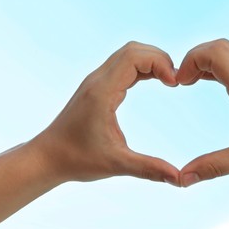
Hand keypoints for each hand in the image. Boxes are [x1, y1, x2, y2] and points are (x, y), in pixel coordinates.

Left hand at [31, 41, 179, 184]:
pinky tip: (154, 81)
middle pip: (132, 50)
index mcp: (102, 92)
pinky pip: (123, 66)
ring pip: (127, 55)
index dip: (159, 63)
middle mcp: (97, 80)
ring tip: (168, 79)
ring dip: (150, 61)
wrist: (48, 157)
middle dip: (159, 59)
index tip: (175, 83)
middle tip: (175, 80)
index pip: (133, 57)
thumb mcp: (116, 164)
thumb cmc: (77, 159)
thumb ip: (149, 169)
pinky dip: (142, 68)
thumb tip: (179, 178)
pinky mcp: (97, 87)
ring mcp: (96, 82)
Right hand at [177, 39, 228, 186]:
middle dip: (195, 58)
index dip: (190, 61)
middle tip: (182, 81)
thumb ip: (211, 167)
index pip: (214, 53)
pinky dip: (220, 69)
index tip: (178, 83)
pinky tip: (214, 85)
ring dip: (208, 62)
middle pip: (220, 47)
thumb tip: (181, 179)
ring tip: (192, 82)